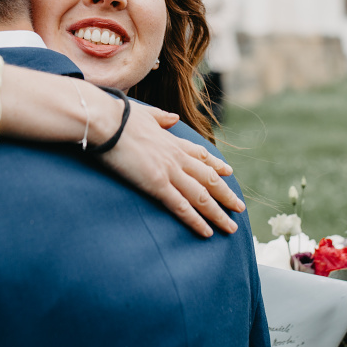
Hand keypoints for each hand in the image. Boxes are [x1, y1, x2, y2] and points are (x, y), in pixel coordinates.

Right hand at [99, 103, 243, 237]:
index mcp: (172, 141)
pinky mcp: (157, 184)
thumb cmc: (118, 116)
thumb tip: (173, 118)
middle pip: (209, 179)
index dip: (217, 165)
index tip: (229, 173)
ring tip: (231, 227)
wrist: (106, 121)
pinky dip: (196, 221)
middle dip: (226, 195)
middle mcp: (176, 157)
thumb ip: (161, 118)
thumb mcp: (145, 113)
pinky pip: (181, 207)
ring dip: (218, 213)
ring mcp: (169, 171)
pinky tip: (207, 232)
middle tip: (240, 207)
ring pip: (201, 196)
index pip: (201, 155)